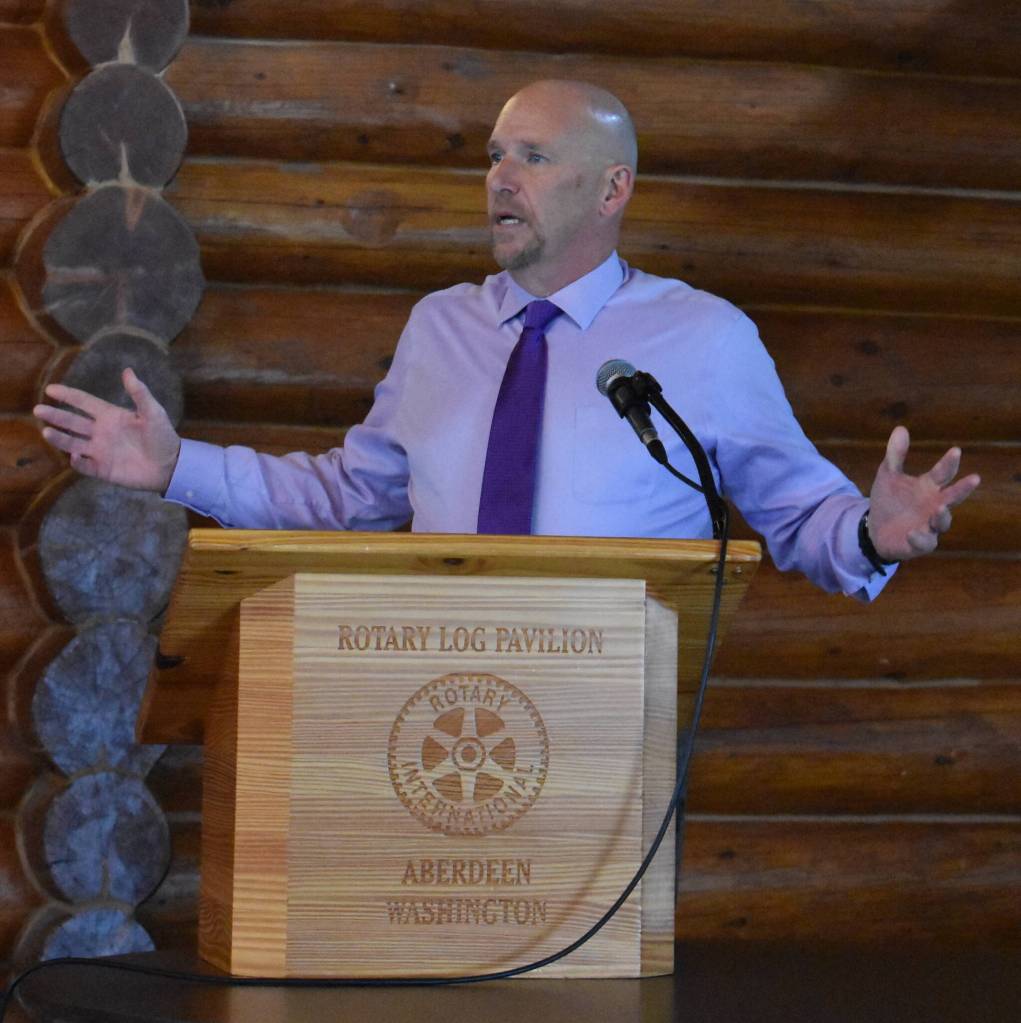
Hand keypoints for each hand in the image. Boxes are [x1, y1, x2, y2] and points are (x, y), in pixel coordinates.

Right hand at [34, 368, 181, 492]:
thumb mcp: (153, 412)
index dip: (68, 396)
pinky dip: (77, 463)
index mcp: (111, 416)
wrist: (172, 465)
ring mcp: (101, 451)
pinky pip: (85, 466)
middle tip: (38, 410)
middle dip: (56, 415)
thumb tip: (128, 371)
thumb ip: (139, 393)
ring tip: (46, 431)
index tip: (50, 389)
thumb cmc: (163, 437)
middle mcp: (101, 432)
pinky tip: (74, 457)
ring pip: (73, 443)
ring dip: (60, 438)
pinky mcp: (103, 469)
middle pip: (73, 422)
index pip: (84, 403)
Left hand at [867, 425, 979, 560]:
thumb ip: (895, 454)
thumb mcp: (888, 475)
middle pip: (953, 497)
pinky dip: (920, 538)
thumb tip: (900, 428)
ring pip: (943, 522)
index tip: (956, 450)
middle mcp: (935, 505)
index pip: (943, 473)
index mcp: (929, 487)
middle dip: (963, 489)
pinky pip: (924, 542)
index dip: (949, 462)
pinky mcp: (919, 543)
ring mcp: (929, 525)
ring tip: (940, 508)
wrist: (875, 529)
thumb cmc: (889, 500)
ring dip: (943, 516)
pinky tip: (912, 532)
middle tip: (974, 478)